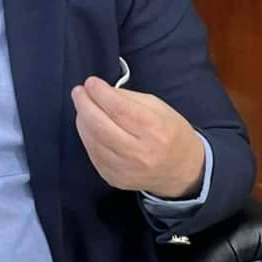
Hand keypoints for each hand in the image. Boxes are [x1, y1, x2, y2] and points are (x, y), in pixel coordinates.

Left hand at [71, 76, 204, 198]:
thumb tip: (99, 91)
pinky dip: (87, 137)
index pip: (119, 109)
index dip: (100, 93)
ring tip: (82, 106)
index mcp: (155, 130)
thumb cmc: (170, 132)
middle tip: (78, 91)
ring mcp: (126, 169)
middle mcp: (141, 153)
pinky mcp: (114, 178)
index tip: (90, 82)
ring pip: (92, 141)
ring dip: (82, 120)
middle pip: (100, 126)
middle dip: (84, 105)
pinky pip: (93, 154)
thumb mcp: (157, 107)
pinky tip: (88, 126)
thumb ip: (127, 98)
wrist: (182, 170)